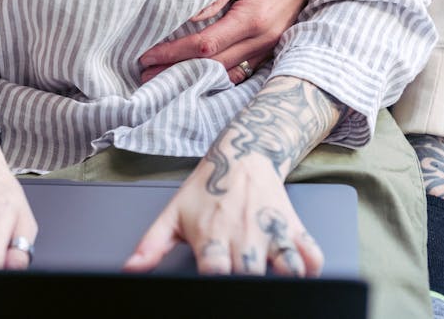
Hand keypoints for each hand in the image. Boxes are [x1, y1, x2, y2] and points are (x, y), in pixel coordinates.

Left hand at [124, 76, 343, 276]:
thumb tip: (131, 269)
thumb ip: (151, 245)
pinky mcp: (293, 225)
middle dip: (249, 285)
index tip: (217, 288)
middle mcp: (243, 234)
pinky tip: (302, 273)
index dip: (216, 285)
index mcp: (211, 235)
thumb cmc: (207, 187)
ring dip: (285, 278)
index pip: (215, 273)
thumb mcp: (173, 213)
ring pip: (288, 267)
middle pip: (251, 274)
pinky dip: (312, 267)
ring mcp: (271, 230)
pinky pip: (312, 254)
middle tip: (242, 283)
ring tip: (274, 281)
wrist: (242, 154)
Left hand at [139, 0, 314, 84]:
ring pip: (226, 72)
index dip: (174, 53)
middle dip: (176, 71)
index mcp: (255, 19)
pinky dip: (216, 75)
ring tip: (163, 80)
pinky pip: (241, 68)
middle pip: (212, 66)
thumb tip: (188, 16)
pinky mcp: (273, 47)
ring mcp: (271, 46)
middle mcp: (264, 39)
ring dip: (193, 78)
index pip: (206, 45)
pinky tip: (196, 78)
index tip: (147, 55)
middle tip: (144, 77)